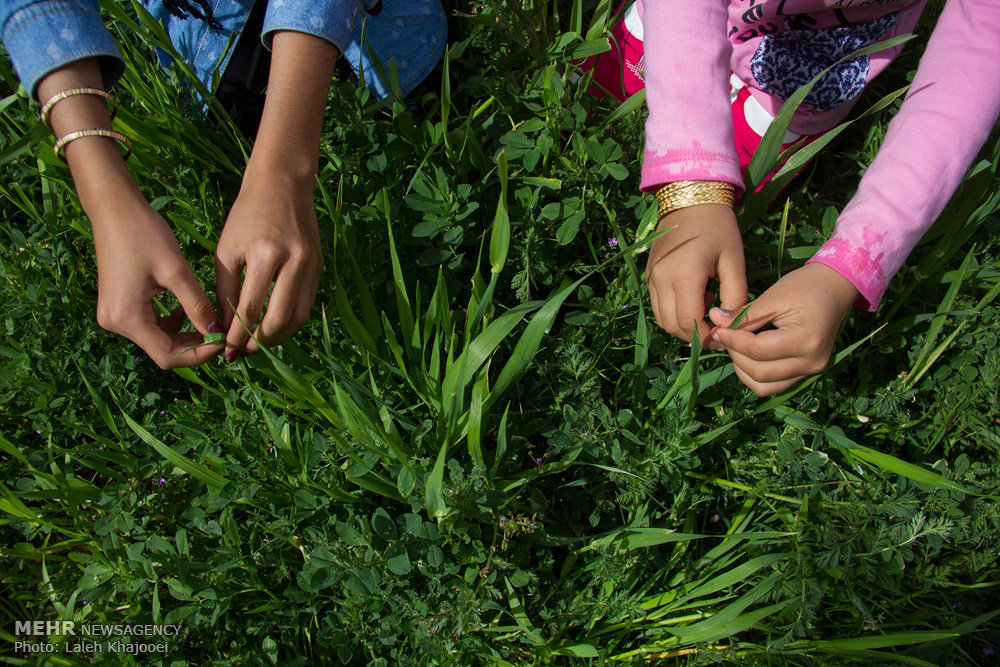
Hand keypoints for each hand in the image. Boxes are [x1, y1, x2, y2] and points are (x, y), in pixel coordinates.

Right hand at [92, 200, 223, 368]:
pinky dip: (172, 323)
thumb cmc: (144, 234)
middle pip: (162, 351)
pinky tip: (187, 309)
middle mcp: (115, 323)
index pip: (168, 356)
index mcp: (127, 318)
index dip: (199, 354)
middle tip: (223, 333)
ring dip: (185, 334)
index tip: (225, 342)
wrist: (113, 208)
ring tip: (211, 321)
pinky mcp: (118, 306)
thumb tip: (218, 334)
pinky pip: (149, 325)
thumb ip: (198, 306)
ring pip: (158, 339)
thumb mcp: (176, 271)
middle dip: (195, 345)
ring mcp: (114, 315)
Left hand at [211, 30, 335, 359]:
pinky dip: (289, 321)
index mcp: (264, 254)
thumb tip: (224, 328)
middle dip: (258, 342)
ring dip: (277, 336)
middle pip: (278, 320)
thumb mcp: (227, 249)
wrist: (282, 184)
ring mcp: (310, 265)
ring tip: (258, 342)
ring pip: (297, 318)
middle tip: (243, 351)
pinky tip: (273, 325)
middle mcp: (292, 261)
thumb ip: (225, 290)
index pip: (249, 308)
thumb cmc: (246, 216)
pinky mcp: (319, 267)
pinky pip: (306, 305)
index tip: (225, 350)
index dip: (236, 335)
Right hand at [645, 204, 747, 349]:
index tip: (725, 336)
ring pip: (663, 320)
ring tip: (707, 310)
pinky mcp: (649, 276)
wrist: (690, 199)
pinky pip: (658, 306)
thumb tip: (729, 325)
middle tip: (718, 329)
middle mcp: (661, 279)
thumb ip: (735, 297)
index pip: (689, 322)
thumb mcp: (734, 261)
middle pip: (673, 326)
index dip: (707, 337)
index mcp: (684, 275)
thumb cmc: (718, 227)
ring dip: (684, 325)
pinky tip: (695, 297)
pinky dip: (675, 312)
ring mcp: (651, 278)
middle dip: (696, 335)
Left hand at [708, 263, 859, 395]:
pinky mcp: (809, 373)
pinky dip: (757, 374)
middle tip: (725, 336)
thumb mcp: (773, 297)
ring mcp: (812, 371)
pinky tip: (749, 355)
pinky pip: (775, 385)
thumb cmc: (806, 286)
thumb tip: (714, 321)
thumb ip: (744, 315)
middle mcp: (812, 362)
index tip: (717, 329)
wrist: (836, 288)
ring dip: (744, 370)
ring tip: (737, 346)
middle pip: (759, 373)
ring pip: (765, 386)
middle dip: (735, 355)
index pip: (758, 350)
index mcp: (806, 340)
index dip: (732, 341)